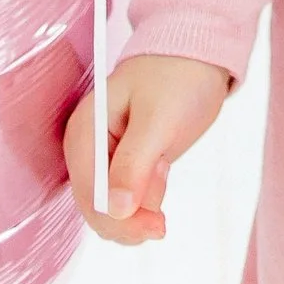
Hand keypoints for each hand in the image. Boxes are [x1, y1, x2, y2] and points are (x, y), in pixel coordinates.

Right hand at [64, 52, 231, 244]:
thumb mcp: (159, 120)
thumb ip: (134, 165)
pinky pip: (127, 202)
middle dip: (133, 214)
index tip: (157, 226)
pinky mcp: (121, 166)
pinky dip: (148, 198)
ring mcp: (103, 159)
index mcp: (85, 131)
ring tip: (162, 162)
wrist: (198, 57)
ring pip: (114, 212)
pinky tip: (161, 168)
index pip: (89, 196)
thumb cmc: (178, 77)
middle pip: (97, 210)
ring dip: (144, 203)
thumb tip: (115, 211)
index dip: (120, 220)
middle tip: (163, 199)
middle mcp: (87, 149)